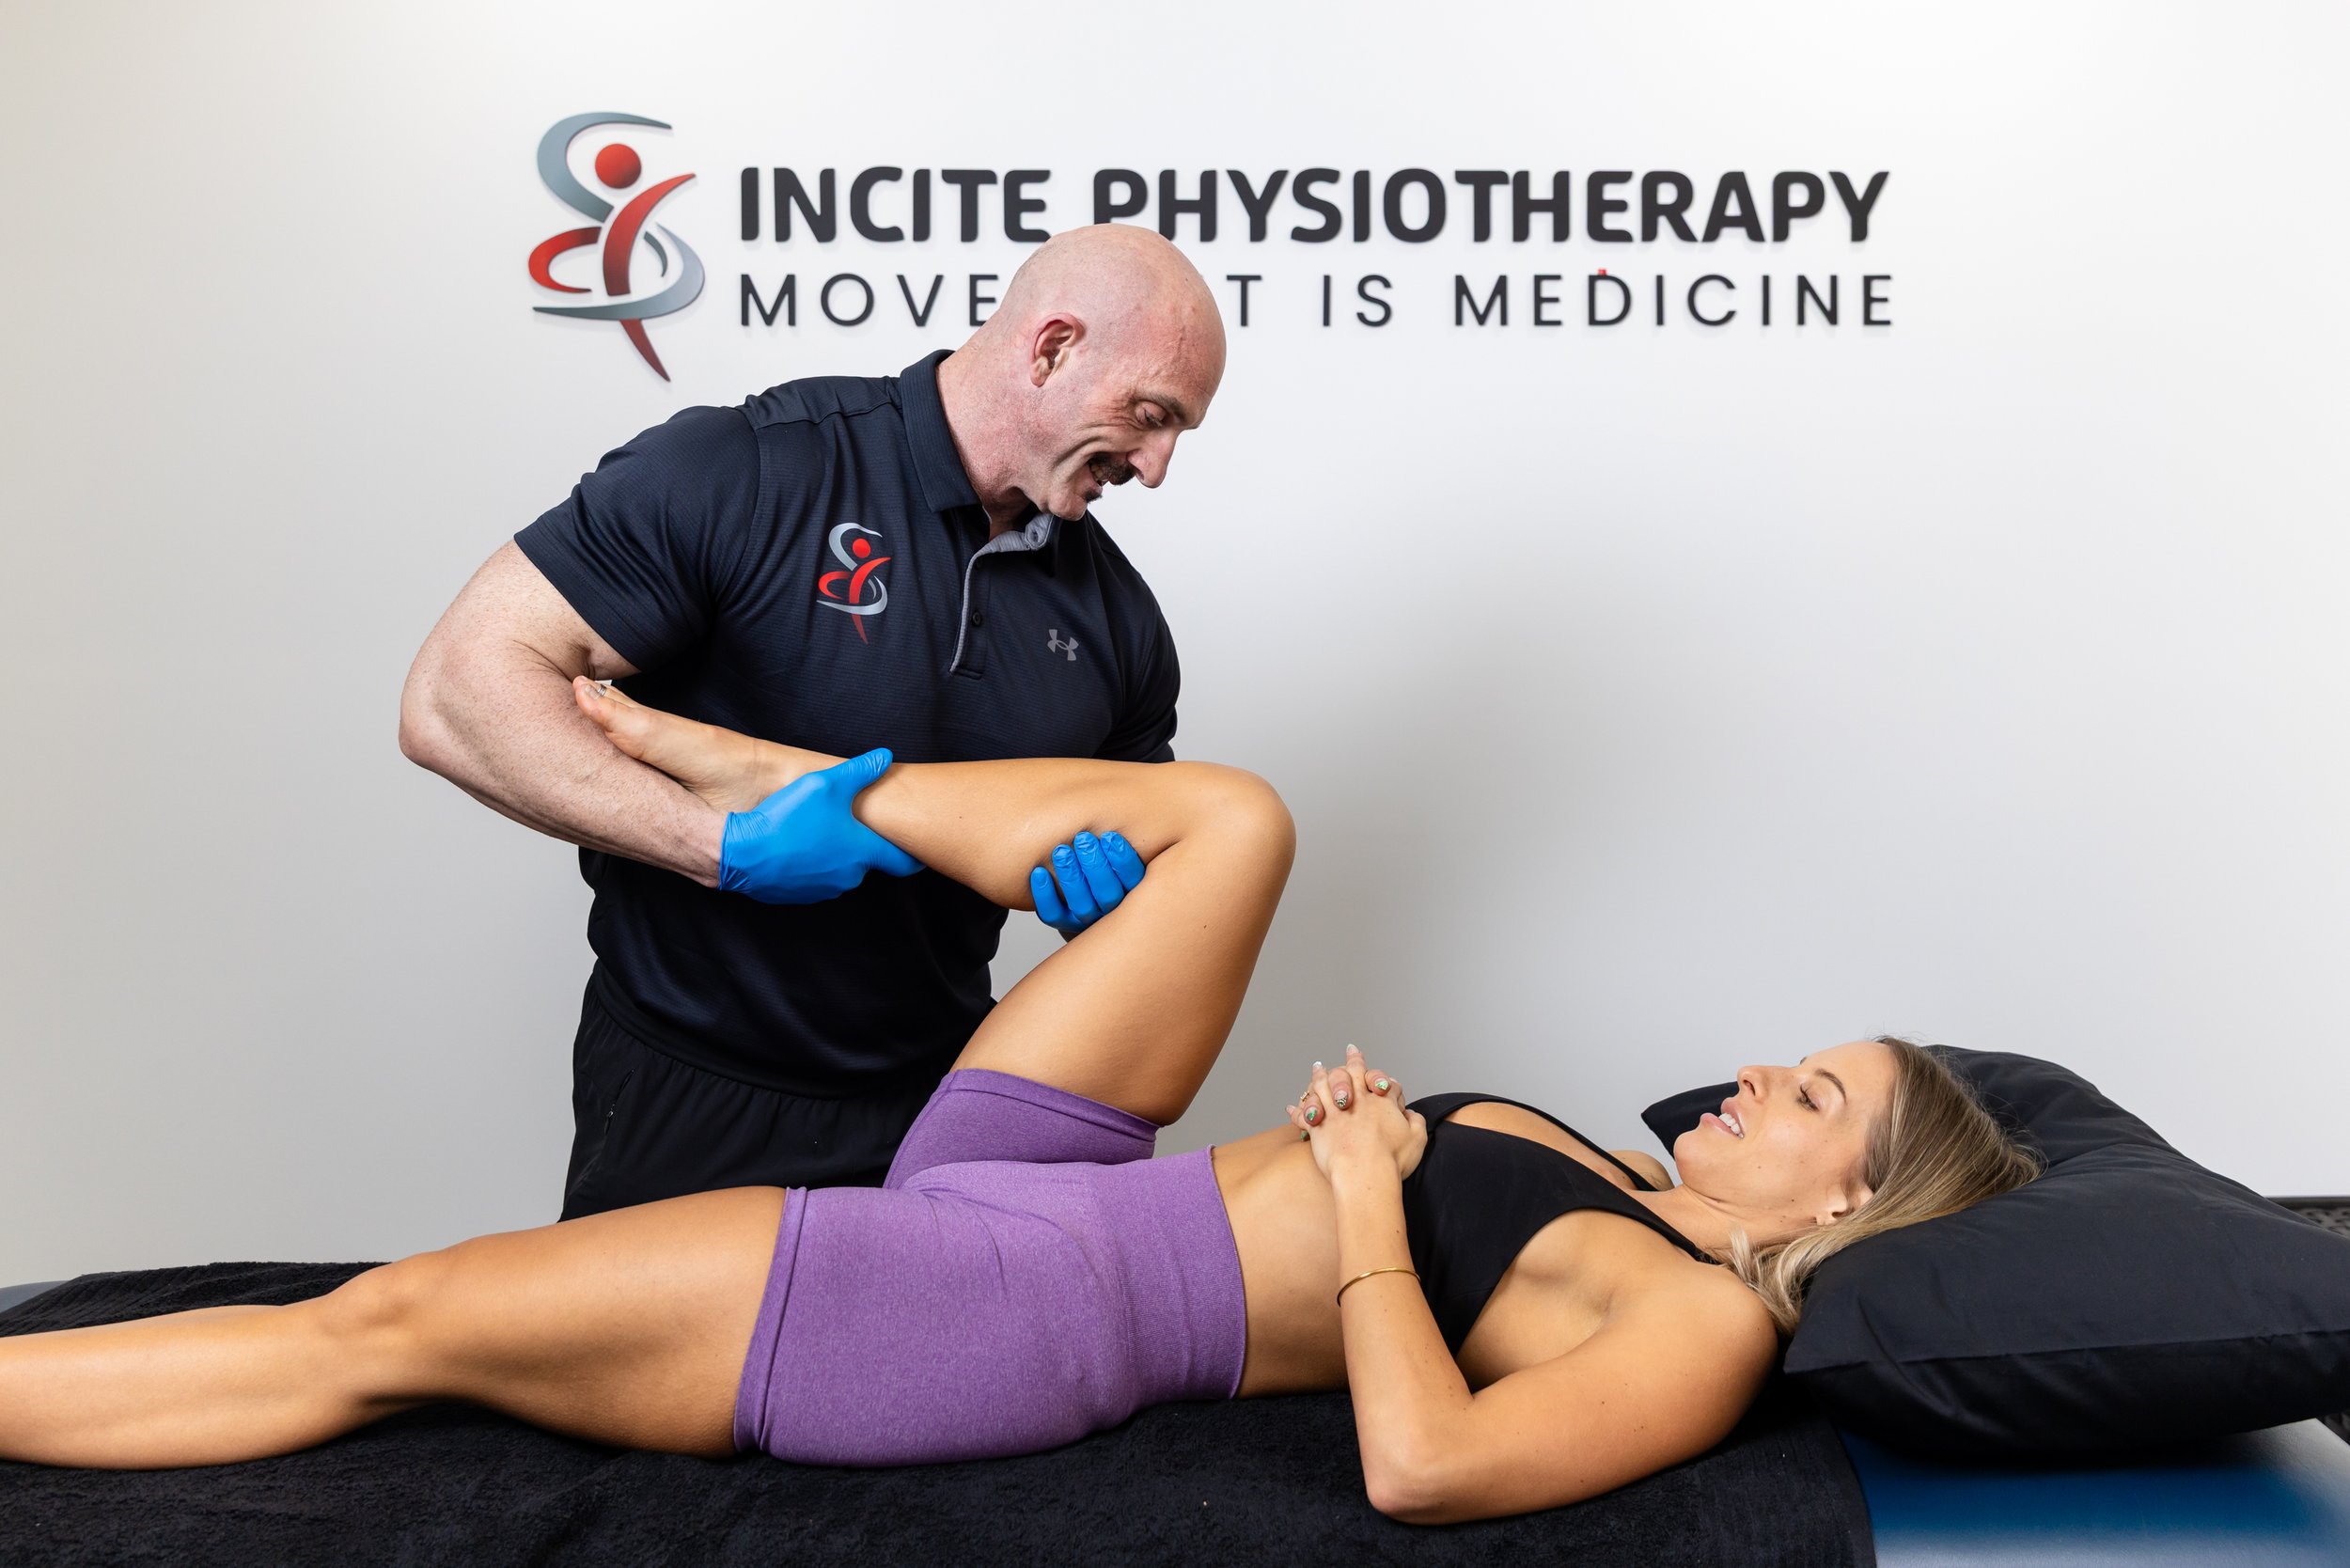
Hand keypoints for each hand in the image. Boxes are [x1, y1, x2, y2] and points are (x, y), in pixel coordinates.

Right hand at [716, 748, 923, 902]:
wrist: (742, 852)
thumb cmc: (787, 818)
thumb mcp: (827, 784)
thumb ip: (861, 771)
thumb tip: (886, 757)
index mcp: (862, 852)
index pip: (902, 861)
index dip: (913, 856)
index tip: (921, 852)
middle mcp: (849, 876)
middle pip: (866, 861)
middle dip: (859, 845)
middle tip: (845, 824)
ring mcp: (824, 889)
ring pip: (838, 870)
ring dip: (832, 855)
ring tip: (813, 832)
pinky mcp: (799, 896)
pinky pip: (813, 878)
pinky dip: (809, 865)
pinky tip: (794, 846)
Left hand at [1029, 829, 1145, 938]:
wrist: (1083, 888)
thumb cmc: (1106, 855)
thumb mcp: (1120, 844)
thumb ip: (1128, 830)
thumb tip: (1134, 791)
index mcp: (1134, 890)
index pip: (1134, 880)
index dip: (1123, 859)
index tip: (1109, 835)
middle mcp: (1113, 909)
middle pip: (1108, 895)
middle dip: (1095, 865)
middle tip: (1082, 837)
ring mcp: (1087, 919)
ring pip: (1082, 906)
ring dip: (1071, 876)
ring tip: (1060, 850)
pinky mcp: (1062, 922)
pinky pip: (1053, 914)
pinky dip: (1044, 894)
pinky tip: (1037, 871)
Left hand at [1288, 1044, 1426, 1180]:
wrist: (1365, 1173)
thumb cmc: (1392, 1158)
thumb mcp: (1416, 1137)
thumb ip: (1415, 1121)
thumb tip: (1409, 1114)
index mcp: (1379, 1101)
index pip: (1375, 1077)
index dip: (1368, 1067)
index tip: (1358, 1053)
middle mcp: (1355, 1101)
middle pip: (1348, 1074)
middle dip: (1347, 1063)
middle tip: (1343, 1055)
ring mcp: (1334, 1113)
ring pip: (1322, 1087)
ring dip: (1319, 1076)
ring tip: (1317, 1069)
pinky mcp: (1318, 1128)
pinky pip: (1305, 1115)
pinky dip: (1299, 1111)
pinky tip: (1292, 1108)